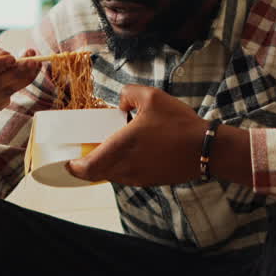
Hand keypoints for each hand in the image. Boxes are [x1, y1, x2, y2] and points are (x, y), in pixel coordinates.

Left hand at [65, 84, 205, 186]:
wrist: (206, 148)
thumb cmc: (178, 124)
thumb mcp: (151, 97)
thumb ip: (128, 94)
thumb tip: (121, 103)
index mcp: (121, 148)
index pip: (87, 168)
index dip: (74, 168)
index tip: (68, 162)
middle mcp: (126, 167)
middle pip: (97, 174)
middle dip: (87, 165)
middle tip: (85, 153)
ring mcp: (139, 177)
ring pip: (113, 175)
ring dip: (107, 165)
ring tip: (111, 148)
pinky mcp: (151, 181)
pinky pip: (128, 176)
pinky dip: (123, 167)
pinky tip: (133, 152)